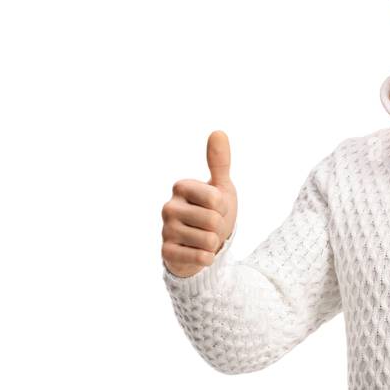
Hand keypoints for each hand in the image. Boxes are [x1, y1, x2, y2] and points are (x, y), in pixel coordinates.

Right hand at [161, 130, 238, 276]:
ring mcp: (166, 230)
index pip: (216, 200)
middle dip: (219, 227)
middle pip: (213, 221)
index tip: (215, 208)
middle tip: (209, 226)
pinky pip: (200, 257)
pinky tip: (197, 252)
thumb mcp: (221, 187)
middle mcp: (169, 206)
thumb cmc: (213, 212)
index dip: (223, 208)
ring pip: (208, 240)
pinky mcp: (167, 253)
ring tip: (203, 238)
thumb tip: (218, 131)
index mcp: (181, 187)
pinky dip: (207, 258)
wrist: (204, 244)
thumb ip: (219, 162)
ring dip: (213, 243)